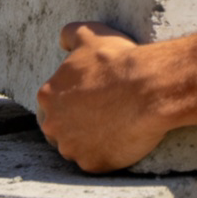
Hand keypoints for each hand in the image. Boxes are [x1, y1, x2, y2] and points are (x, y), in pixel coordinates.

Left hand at [37, 22, 169, 173]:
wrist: (148, 87)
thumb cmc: (119, 60)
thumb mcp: (92, 35)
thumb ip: (71, 33)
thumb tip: (62, 40)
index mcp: (48, 95)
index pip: (52, 102)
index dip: (73, 98)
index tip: (93, 94)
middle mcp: (53, 125)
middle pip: (61, 128)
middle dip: (77, 122)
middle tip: (104, 110)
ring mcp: (72, 147)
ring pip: (77, 146)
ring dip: (91, 138)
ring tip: (116, 123)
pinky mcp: (92, 164)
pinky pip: (97, 160)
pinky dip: (108, 151)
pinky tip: (124, 136)